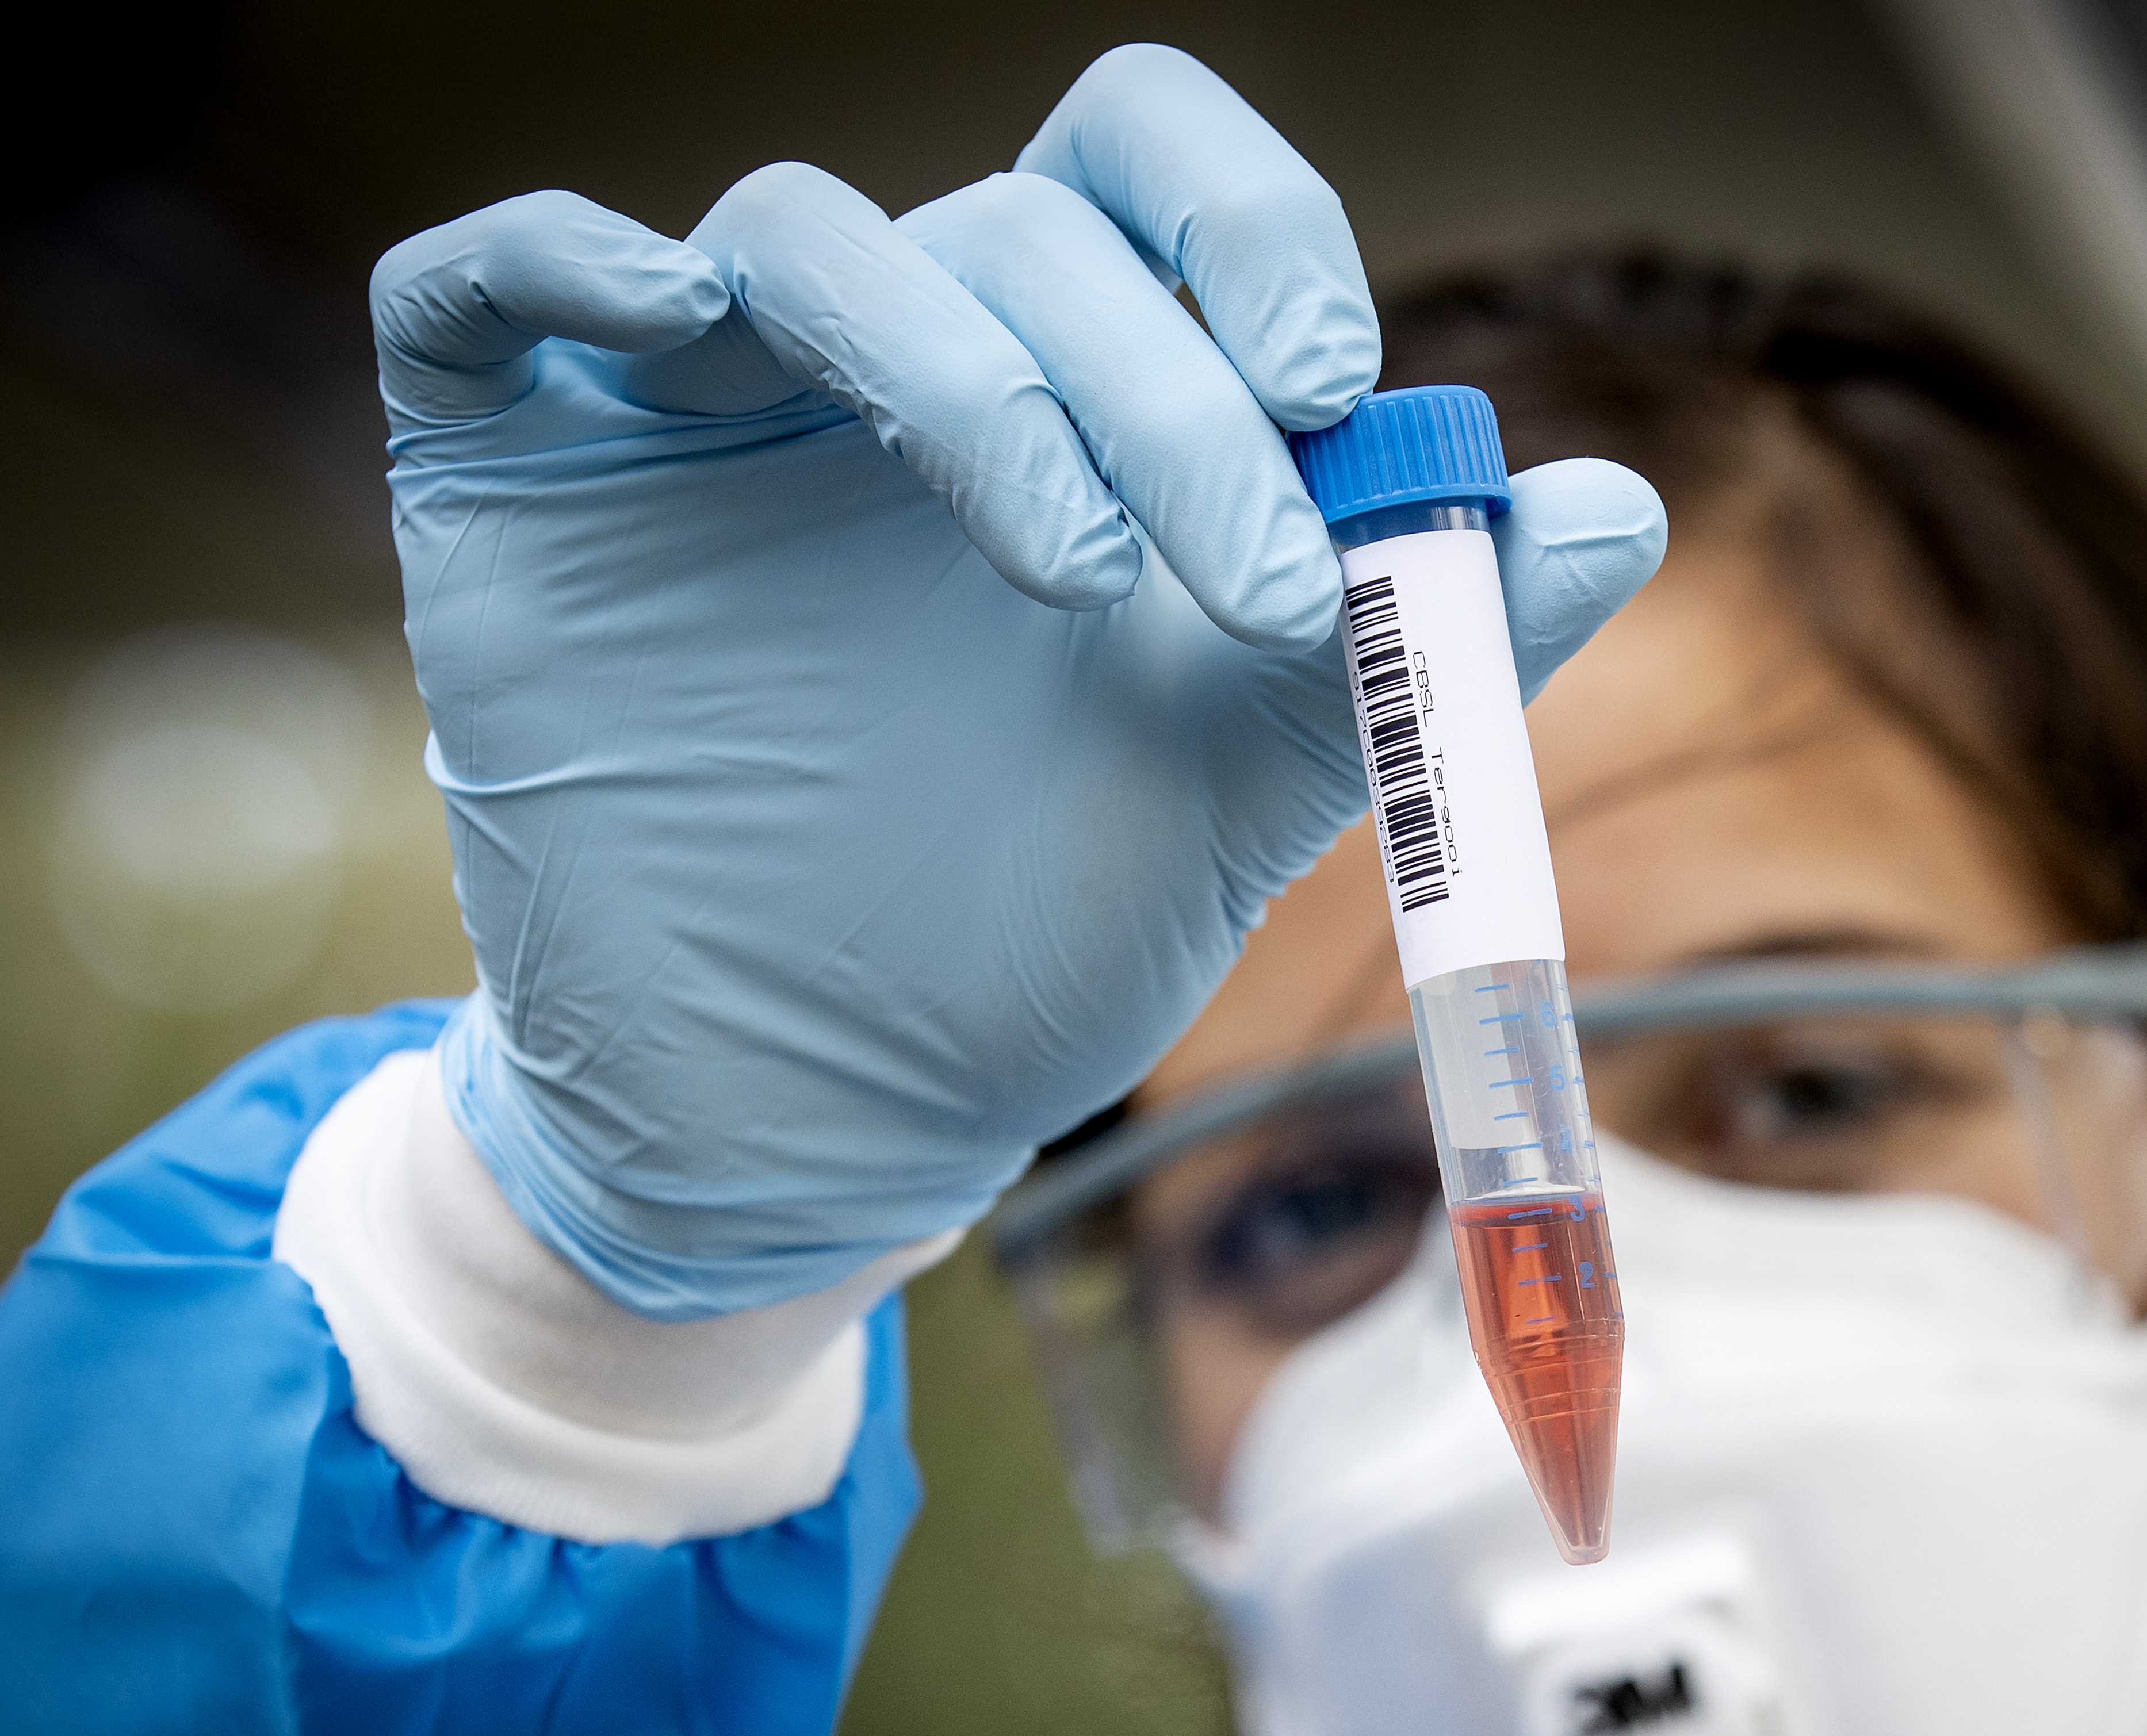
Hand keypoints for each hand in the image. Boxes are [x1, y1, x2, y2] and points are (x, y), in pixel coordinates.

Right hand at [371, 45, 1666, 1316]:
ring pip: (800, 238)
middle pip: (1016, 231)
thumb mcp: (1251, 781)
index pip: (1146, 183)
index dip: (1247, 230)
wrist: (827, 1101)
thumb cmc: (1036, 926)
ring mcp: (690, 404)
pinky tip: (669, 318)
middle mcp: (887, 364)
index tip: (1331, 386)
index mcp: (1066, 389)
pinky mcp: (513, 465)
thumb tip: (1617, 509)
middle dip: (1158, 393)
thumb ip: (1413, 639)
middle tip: (1249, 593)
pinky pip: (490, 280)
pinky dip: (569, 262)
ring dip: (958, 374)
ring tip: (1068, 579)